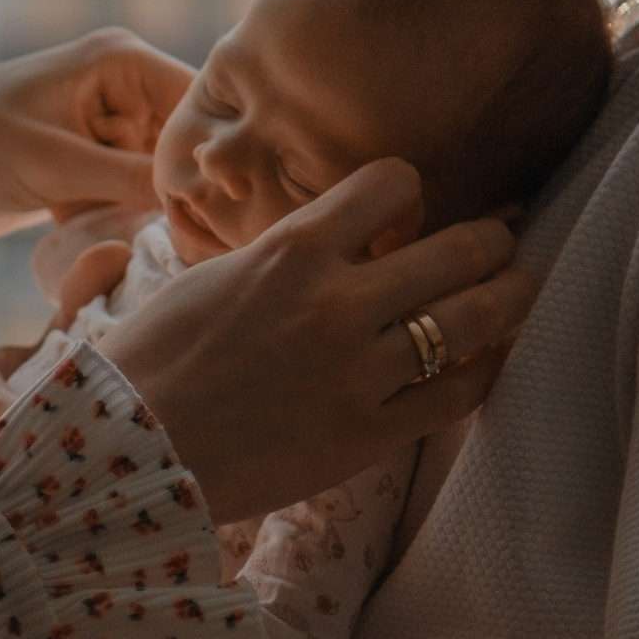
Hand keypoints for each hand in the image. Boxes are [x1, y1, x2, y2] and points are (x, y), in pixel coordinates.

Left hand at [0, 30, 191, 260]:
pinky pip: (132, 204)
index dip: (213, 154)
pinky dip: (127, 228)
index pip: (199, 102)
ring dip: (156, 217)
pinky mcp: (89, 174)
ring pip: (163, 181)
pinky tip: (118, 250)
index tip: (222, 212)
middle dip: (187, 193)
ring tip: (157, 252)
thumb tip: (201, 204)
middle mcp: (121, 91)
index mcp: (118, 60)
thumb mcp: (50, 163)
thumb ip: (128, 179)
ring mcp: (105, 135)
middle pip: (187, 145)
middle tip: (191, 244)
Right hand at [0, 162, 537, 525]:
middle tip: (501, 238)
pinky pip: (460, 392)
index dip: (408, 190)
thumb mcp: (204, 277)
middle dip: (492, 236)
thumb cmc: (146, 364)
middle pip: (462, 246)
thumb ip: (273, 255)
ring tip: (516, 288)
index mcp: (290, 249)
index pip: (393, 182)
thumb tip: (313, 238)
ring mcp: (360, 369)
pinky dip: (483, 369)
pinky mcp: (369, 433)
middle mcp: (338, 301)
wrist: (122, 456)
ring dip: (509, 294)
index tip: (407, 208)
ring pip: (478, 315)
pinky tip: (483, 361)